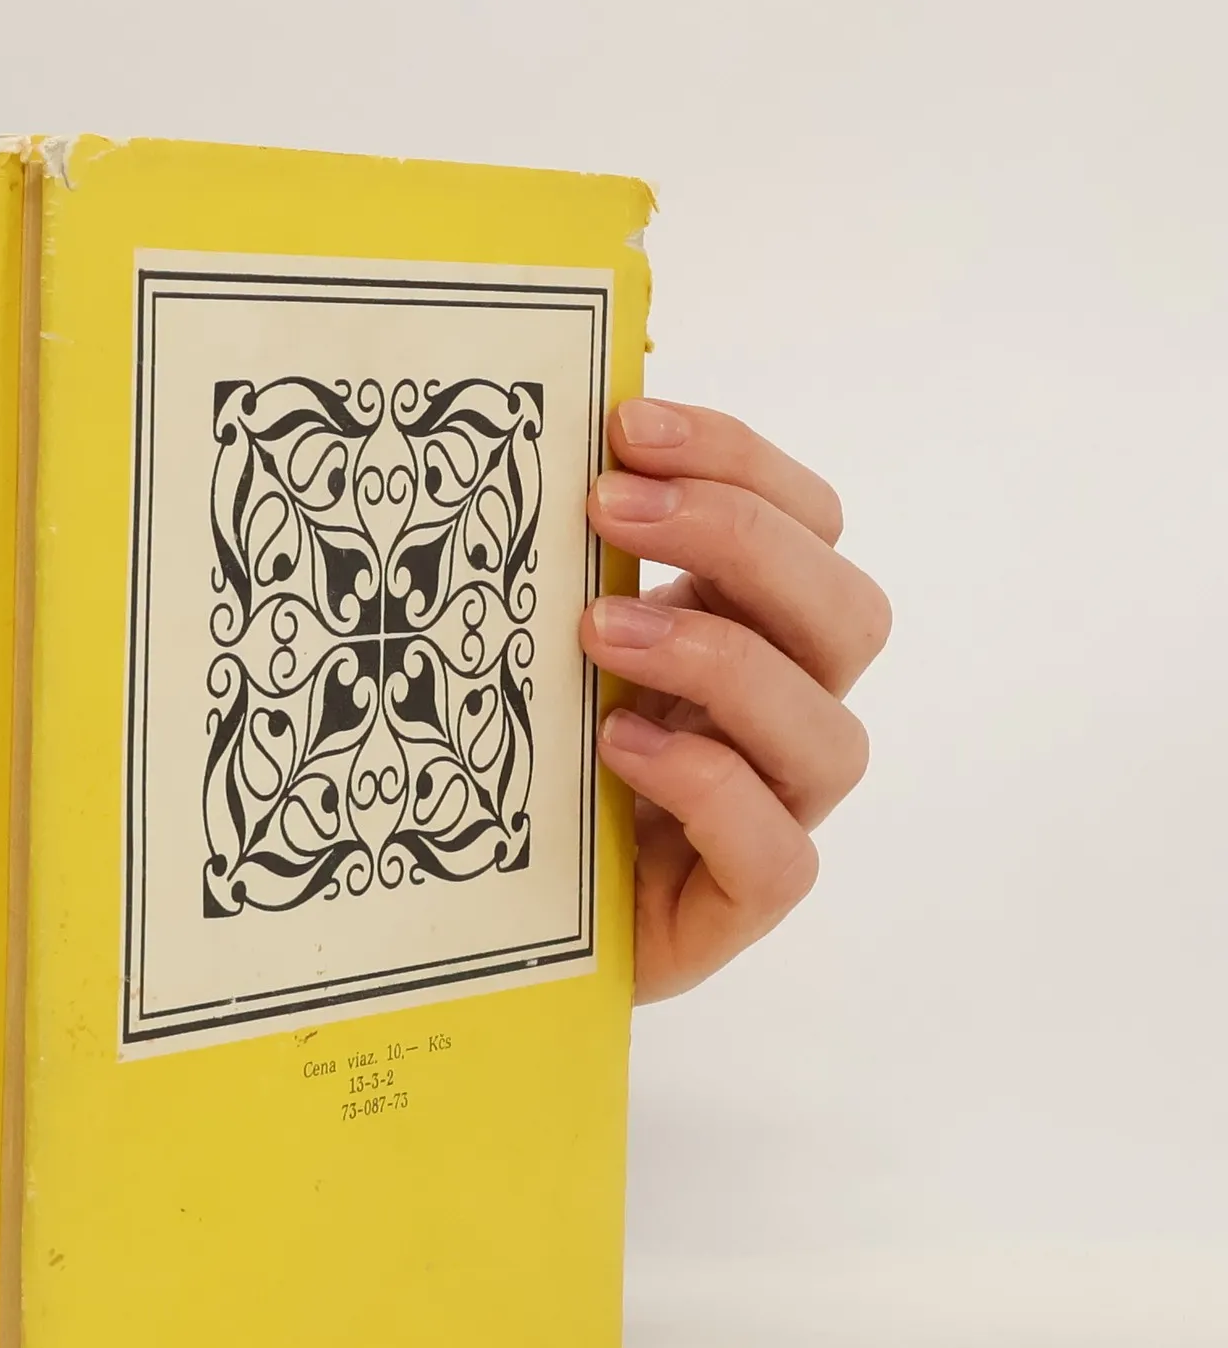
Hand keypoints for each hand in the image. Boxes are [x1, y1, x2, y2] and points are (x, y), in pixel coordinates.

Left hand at [583, 399, 889, 1002]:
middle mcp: (781, 720)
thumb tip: (553, 433)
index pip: (807, 526)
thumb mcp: (542, 650)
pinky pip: (779, 852)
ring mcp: (774, 815)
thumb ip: (571, 564)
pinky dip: (707, 788)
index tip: (627, 423)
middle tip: (609, 507)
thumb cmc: (529, 772)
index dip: (738, 462)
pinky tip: (619, 749)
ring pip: (829, 732)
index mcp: (751, 637)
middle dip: (736, 538)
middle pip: (846, 613)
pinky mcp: (742, 905)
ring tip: (599, 632)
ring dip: (719, 659)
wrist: (502, 923)